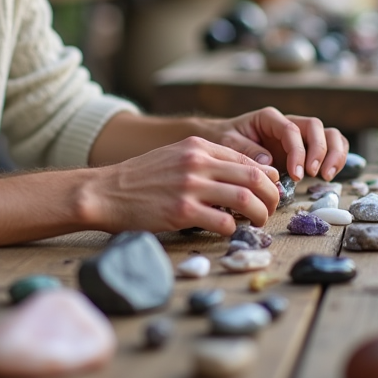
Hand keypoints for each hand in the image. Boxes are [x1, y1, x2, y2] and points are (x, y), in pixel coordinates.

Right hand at [82, 136, 280, 235]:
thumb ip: (206, 161)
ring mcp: (190, 187)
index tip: (270, 191)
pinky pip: (223, 222)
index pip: (248, 159)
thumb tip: (243, 176)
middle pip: (254, 178)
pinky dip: (233, 229)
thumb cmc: (141, 178)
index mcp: (198, 146)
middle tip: (271, 210)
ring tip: (259, 223)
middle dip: (271, 196)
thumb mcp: (175, 156)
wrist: (105, 191)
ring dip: (260, 214)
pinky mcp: (182, 212)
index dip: (267, 177)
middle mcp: (197, 162)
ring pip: (246, 199)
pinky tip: (230, 231)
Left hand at [209, 106, 349, 181]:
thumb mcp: (228, 143)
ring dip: (333, 154)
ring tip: (325, 176)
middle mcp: (288, 123)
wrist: (222, 139)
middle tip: (315, 174)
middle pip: (316, 127)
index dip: (299, 151)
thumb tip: (269, 162)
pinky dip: (336, 158)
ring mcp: (299, 135)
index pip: (292, 130)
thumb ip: (247, 151)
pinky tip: (329, 174)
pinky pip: (330, 146)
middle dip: (320, 151)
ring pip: (329, 134)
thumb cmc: (224, 139)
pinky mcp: (306, 149)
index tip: (297, 174)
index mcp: (269, 118)